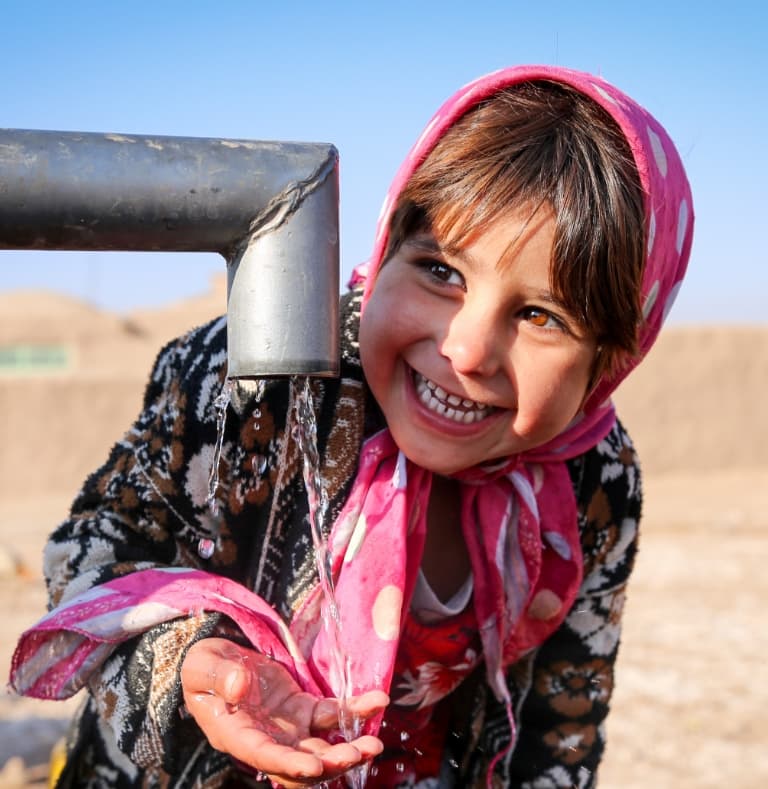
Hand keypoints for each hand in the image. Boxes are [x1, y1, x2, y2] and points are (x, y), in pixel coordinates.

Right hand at [181, 638, 386, 786]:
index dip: (290, 764)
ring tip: (375, 745)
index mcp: (237, 735)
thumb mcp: (202, 666)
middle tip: (359, 754)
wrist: (218, 663)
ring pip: (322, 745)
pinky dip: (355, 711)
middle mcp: (267, 739)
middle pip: (302, 762)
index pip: (266, 756)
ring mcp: (288, 727)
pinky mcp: (303, 709)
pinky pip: (333, 714)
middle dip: (331, 763)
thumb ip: (218, 676)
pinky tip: (377, 701)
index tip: (315, 766)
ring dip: (349, 748)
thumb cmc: (204, 669)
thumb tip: (239, 686)